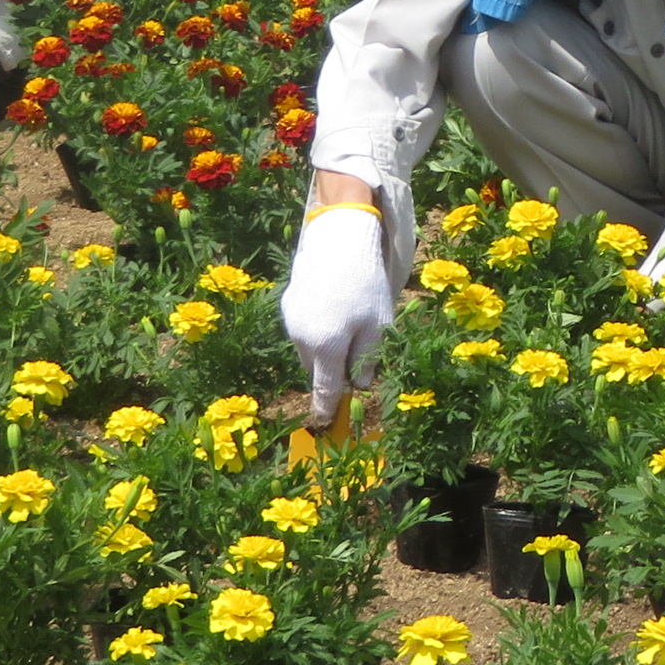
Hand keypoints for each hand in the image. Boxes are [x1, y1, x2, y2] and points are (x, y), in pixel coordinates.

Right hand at [280, 203, 394, 423]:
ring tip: (347, 322)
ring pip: (308, 350)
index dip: (326, 410)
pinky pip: (302, 330)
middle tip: (355, 355)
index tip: (325, 425)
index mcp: (326, 347)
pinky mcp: (287, 306)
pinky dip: (316, 329)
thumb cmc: (365, 284)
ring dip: (324, 349)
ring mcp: (290, 322)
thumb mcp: (378, 325)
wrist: (338, 239)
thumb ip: (367, 359)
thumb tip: (359, 387)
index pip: (324, 390)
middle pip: (316, 370)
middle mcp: (302, 338)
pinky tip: (333, 308)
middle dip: (332, 371)